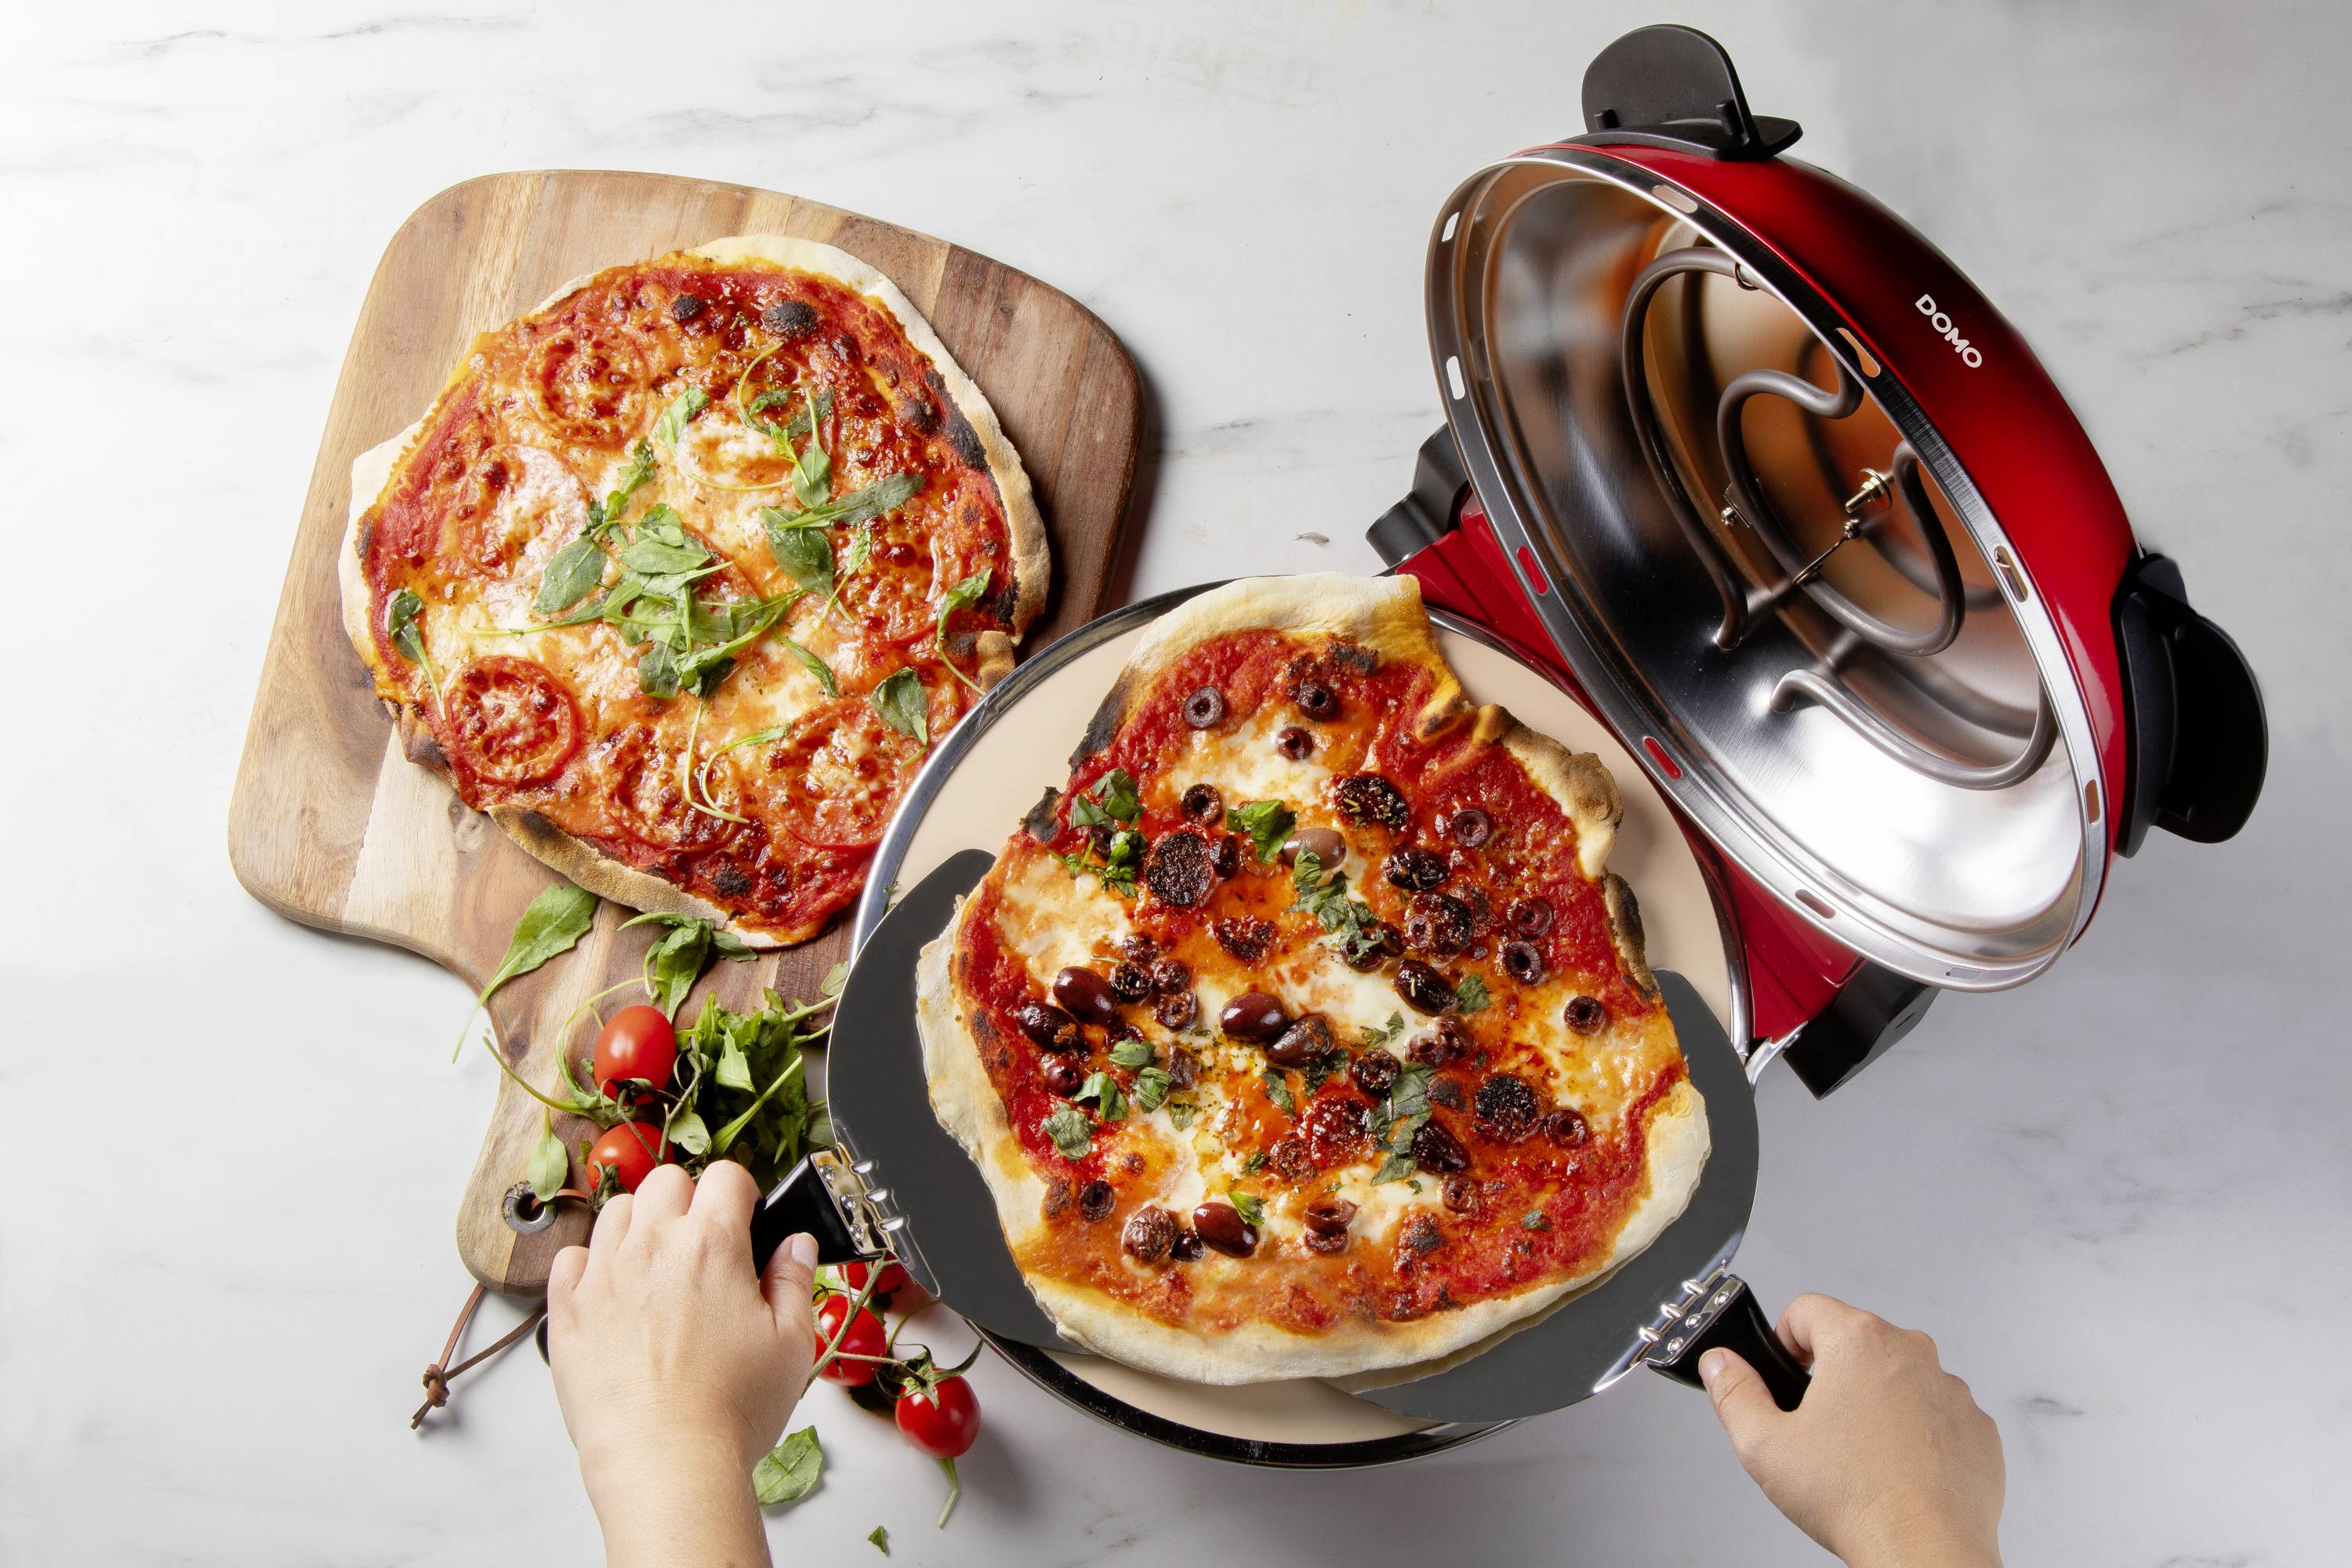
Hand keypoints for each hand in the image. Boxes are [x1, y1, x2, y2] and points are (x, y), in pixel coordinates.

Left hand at [547, 1161, 816, 1567]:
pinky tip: (614, 1293)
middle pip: (666, 1181)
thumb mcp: (791, 1344)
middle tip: (703, 1244)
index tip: (745, 1220)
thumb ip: (794, 1281)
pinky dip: (590, 1264)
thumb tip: (795, 1245)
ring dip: (640, 1225)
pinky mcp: (568, 1312)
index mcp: (712, 1244)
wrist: (665, 1464)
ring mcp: (603, 1276)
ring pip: (616, 1211)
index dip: (742, 1193)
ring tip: (658, 1268)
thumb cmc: (730, 1411)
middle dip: (689, 1200)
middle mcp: (652, 1246)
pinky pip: (570, 1258)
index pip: (727, 1176)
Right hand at [1700, 1293, 2004, 1567]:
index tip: (1786, 1377)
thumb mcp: (1763, 1446)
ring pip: (1898, 1378)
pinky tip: (1897, 1470)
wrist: (1925, 1552)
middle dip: (1831, 1375)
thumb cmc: (1856, 1500)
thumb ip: (1733, 1392)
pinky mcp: (1976, 1427)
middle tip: (1817, 1428)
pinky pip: (1935, 1414)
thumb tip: (1721, 1364)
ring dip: (1877, 1402)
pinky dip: (1916, 1433)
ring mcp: (1950, 1390)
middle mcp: (1912, 1353)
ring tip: (1860, 1456)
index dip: (1784, 1342)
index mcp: (1859, 1342)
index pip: (1806, 1309)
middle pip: (1855, 1341)